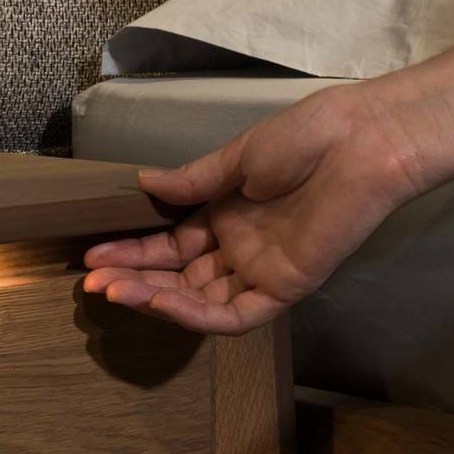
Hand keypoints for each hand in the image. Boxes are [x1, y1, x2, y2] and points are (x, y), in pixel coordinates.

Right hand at [83, 81, 427, 334]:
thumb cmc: (307, 138)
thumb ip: (192, 182)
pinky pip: (233, 314)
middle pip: (178, 277)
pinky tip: (160, 302)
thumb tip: (142, 185)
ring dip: (154, 299)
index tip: (94, 256)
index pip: (171, 246)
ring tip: (113, 291)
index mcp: (228, 214)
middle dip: (134, 280)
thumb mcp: (237, 158)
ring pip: (199, 300)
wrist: (362, 140)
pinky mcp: (283, 288)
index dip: (133, 253)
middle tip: (91, 282)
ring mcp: (260, 271)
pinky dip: (195, 314)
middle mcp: (240, 249)